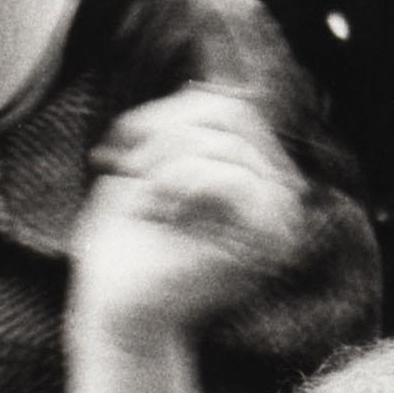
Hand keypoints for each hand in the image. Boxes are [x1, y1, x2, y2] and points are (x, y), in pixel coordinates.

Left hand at [73, 86, 306, 349]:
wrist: (115, 308)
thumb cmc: (127, 241)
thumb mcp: (151, 167)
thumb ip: (185, 127)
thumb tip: (207, 85)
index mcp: (255, 180)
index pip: (233, 108)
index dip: (172, 112)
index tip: (124, 142)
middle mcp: (278, 198)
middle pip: (233, 116)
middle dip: (167, 135)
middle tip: (128, 169)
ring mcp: (277, 222)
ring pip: (228, 145)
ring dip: (165, 164)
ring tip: (146, 200)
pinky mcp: (263, 245)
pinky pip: (228, 177)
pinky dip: (180, 184)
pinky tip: (161, 211)